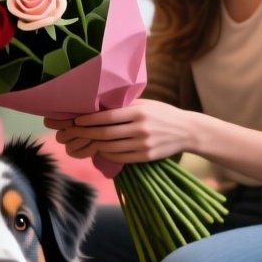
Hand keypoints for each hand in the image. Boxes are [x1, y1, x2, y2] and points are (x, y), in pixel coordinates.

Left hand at [49, 100, 197, 164]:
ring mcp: (143, 144)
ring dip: (95, 144)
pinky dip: (107, 154)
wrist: (187, 131)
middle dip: (86, 133)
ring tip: (86, 140)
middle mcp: (140, 128)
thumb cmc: (163, 114)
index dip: (89, 119)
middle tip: (74, 132)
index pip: (107, 116)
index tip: (77, 120)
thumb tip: (98, 105)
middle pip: (105, 133)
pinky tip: (101, 149)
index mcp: (139, 112)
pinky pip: (120, 157)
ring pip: (110, 147)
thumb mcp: (146, 104)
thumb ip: (125, 105)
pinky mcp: (146, 157)